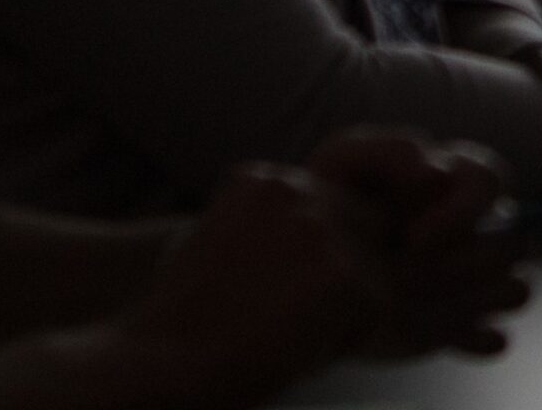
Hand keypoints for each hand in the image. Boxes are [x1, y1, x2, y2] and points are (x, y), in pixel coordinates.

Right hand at [115, 164, 382, 403]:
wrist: (164, 362)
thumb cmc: (180, 323)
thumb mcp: (213, 243)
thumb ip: (266, 228)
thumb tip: (310, 247)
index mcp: (262, 179)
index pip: (331, 208)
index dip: (317, 258)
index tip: (277, 292)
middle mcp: (296, 188)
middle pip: (365, 228)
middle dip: (345, 273)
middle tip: (289, 316)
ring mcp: (322, 228)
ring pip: (375, 272)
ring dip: (347, 309)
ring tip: (288, 331)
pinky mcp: (342, 275)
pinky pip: (377, 313)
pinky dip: (347, 341)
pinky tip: (296, 347)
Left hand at [304, 132, 530, 359]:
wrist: (304, 259)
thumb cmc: (329, 196)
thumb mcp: (346, 160)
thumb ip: (391, 150)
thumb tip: (435, 171)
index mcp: (456, 178)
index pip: (490, 181)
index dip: (460, 212)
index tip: (411, 239)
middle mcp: (479, 226)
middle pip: (513, 240)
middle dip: (467, 263)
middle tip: (409, 278)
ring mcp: (475, 277)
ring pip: (517, 288)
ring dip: (478, 300)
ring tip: (420, 306)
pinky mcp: (460, 322)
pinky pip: (495, 338)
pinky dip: (473, 338)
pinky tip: (434, 336)